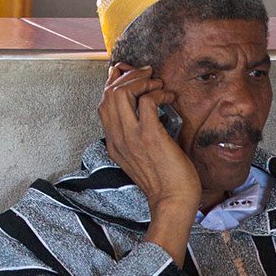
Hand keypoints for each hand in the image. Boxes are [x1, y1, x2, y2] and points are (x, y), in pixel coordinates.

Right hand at [98, 64, 200, 221]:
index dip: (114, 83)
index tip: (130, 73)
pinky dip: (158, 92)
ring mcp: (131, 136)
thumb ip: (137, 137)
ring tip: (158, 84)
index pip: (103, 104)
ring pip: (121, 93)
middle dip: (129, 76)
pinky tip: (168, 97)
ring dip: (141, 81)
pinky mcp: (149, 136)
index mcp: (113, 143)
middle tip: (148, 74)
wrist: (173, 202)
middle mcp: (117, 138)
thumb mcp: (141, 158)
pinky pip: (146, 100)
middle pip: (108, 93)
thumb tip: (146, 111)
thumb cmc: (165, 181)